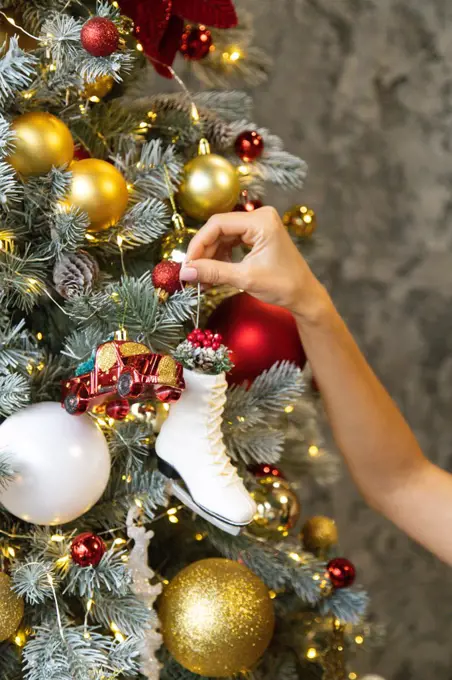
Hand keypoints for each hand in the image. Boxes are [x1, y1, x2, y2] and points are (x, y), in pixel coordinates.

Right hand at [180, 207, 330, 323]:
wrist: (304, 296)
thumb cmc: (282, 286)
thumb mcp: (244, 278)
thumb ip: (213, 272)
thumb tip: (185, 272)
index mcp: (260, 221)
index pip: (218, 224)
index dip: (198, 244)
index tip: (187, 265)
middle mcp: (260, 217)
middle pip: (219, 229)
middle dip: (204, 252)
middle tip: (192, 274)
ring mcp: (260, 225)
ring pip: (224, 236)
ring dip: (211, 256)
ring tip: (202, 278)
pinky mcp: (259, 235)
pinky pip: (232, 241)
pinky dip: (222, 256)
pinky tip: (215, 273)